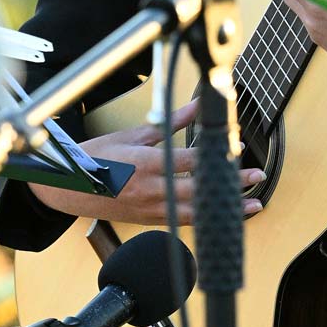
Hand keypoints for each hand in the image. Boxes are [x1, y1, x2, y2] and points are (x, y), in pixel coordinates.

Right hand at [29, 99, 264, 223]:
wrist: (69, 188)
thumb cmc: (99, 157)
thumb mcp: (135, 134)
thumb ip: (171, 122)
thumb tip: (197, 106)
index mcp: (148, 164)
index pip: (191, 161)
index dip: (217, 158)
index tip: (239, 151)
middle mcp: (152, 190)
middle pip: (200, 189)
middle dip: (231, 186)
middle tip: (257, 179)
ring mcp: (151, 209)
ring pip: (196, 212)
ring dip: (225, 209)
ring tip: (252, 205)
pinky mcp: (149, 220)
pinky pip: (183, 221)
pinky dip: (206, 218)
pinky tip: (223, 215)